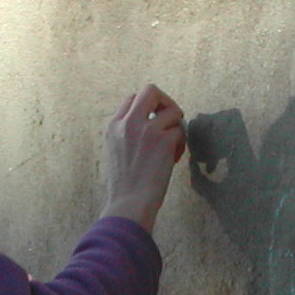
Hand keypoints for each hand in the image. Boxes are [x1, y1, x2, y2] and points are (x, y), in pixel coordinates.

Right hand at [101, 84, 184, 231]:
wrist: (129, 204)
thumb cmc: (125, 185)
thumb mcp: (115, 152)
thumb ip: (127, 133)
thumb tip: (151, 121)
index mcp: (113, 126)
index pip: (132, 98)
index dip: (148, 108)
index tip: (153, 123)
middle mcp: (128, 123)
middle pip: (151, 90)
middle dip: (165, 101)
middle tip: (170, 119)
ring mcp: (146, 130)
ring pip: (173, 111)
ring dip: (176, 127)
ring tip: (171, 147)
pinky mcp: (163, 141)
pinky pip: (180, 131)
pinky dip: (179, 145)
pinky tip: (171, 160)